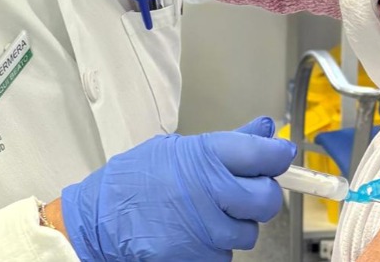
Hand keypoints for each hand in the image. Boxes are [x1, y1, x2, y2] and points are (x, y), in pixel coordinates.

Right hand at [60, 117, 294, 261]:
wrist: (99, 220)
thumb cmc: (133, 181)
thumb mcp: (176, 149)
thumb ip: (227, 142)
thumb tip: (265, 130)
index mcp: (204, 158)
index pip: (262, 154)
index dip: (276, 155)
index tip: (280, 155)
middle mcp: (210, 193)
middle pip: (266, 199)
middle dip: (260, 195)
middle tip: (243, 190)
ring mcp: (207, 230)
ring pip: (248, 232)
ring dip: (236, 224)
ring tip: (208, 212)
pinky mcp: (201, 257)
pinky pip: (226, 254)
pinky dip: (215, 245)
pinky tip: (194, 231)